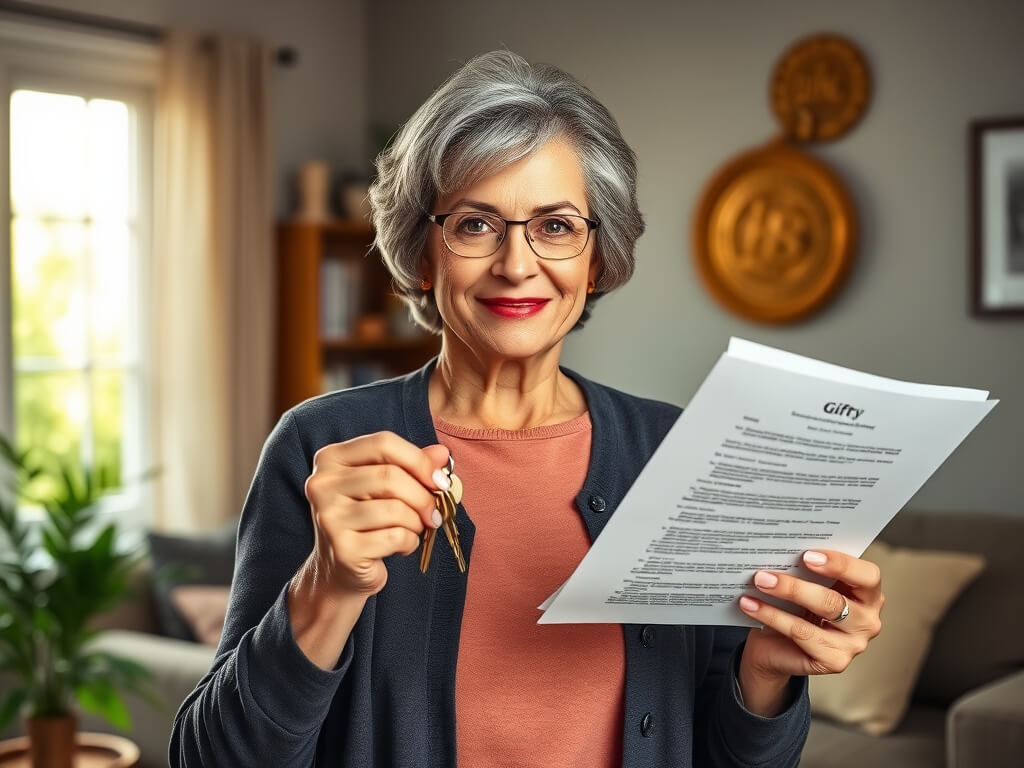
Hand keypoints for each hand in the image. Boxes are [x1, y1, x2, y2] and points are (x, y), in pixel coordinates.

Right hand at [301, 431, 450, 596]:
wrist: (340, 571)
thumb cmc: (366, 521)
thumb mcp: (385, 487)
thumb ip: (412, 466)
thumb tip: (441, 454)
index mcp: (331, 459)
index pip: (383, 443)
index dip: (419, 460)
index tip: (439, 480)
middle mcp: (322, 484)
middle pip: (390, 477)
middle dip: (423, 497)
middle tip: (434, 513)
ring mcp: (329, 517)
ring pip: (395, 509)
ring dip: (416, 522)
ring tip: (413, 529)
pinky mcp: (343, 549)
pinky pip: (395, 537)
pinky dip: (409, 542)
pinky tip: (402, 546)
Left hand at [735, 549, 883, 714]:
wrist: (777, 646)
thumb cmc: (796, 607)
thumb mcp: (806, 583)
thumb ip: (806, 568)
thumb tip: (784, 548)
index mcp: (868, 593)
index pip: (868, 575)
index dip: (840, 564)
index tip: (807, 555)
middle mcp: (868, 620)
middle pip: (836, 600)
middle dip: (797, 585)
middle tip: (766, 574)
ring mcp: (854, 644)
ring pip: (820, 615)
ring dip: (784, 596)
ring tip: (758, 583)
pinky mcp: (835, 662)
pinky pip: (801, 634)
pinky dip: (772, 616)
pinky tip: (751, 605)